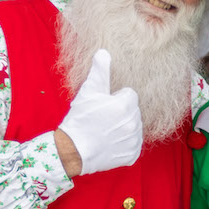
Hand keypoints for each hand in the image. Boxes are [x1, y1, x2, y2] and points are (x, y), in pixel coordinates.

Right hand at [57, 49, 142, 175]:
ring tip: (104, 130)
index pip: (130, 94)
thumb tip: (103, 52)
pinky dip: (123, 144)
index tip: (103, 106)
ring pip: (133, 127)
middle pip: (133, 111)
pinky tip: (109, 142)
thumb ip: (100, 71)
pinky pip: (133, 145)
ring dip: (123, 127)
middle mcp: (134, 123)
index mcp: (126, 105)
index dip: (115, 98)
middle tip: (102, 118)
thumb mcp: (88, 91)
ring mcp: (134, 141)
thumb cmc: (80, 119)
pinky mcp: (132, 155)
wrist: (73, 151)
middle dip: (120, 112)